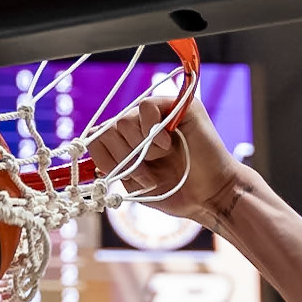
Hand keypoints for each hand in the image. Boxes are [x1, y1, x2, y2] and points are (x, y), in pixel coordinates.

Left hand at [87, 96, 245, 225]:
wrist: (209, 197)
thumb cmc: (176, 194)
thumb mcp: (136, 186)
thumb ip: (114, 168)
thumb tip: (92, 154)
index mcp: (130, 143)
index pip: (97, 137)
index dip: (102, 156)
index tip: (119, 175)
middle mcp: (142, 125)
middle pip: (108, 128)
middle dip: (122, 157)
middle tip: (147, 174)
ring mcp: (159, 114)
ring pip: (124, 119)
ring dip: (139, 148)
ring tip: (161, 160)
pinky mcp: (178, 105)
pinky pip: (146, 105)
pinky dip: (151, 129)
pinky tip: (166, 145)